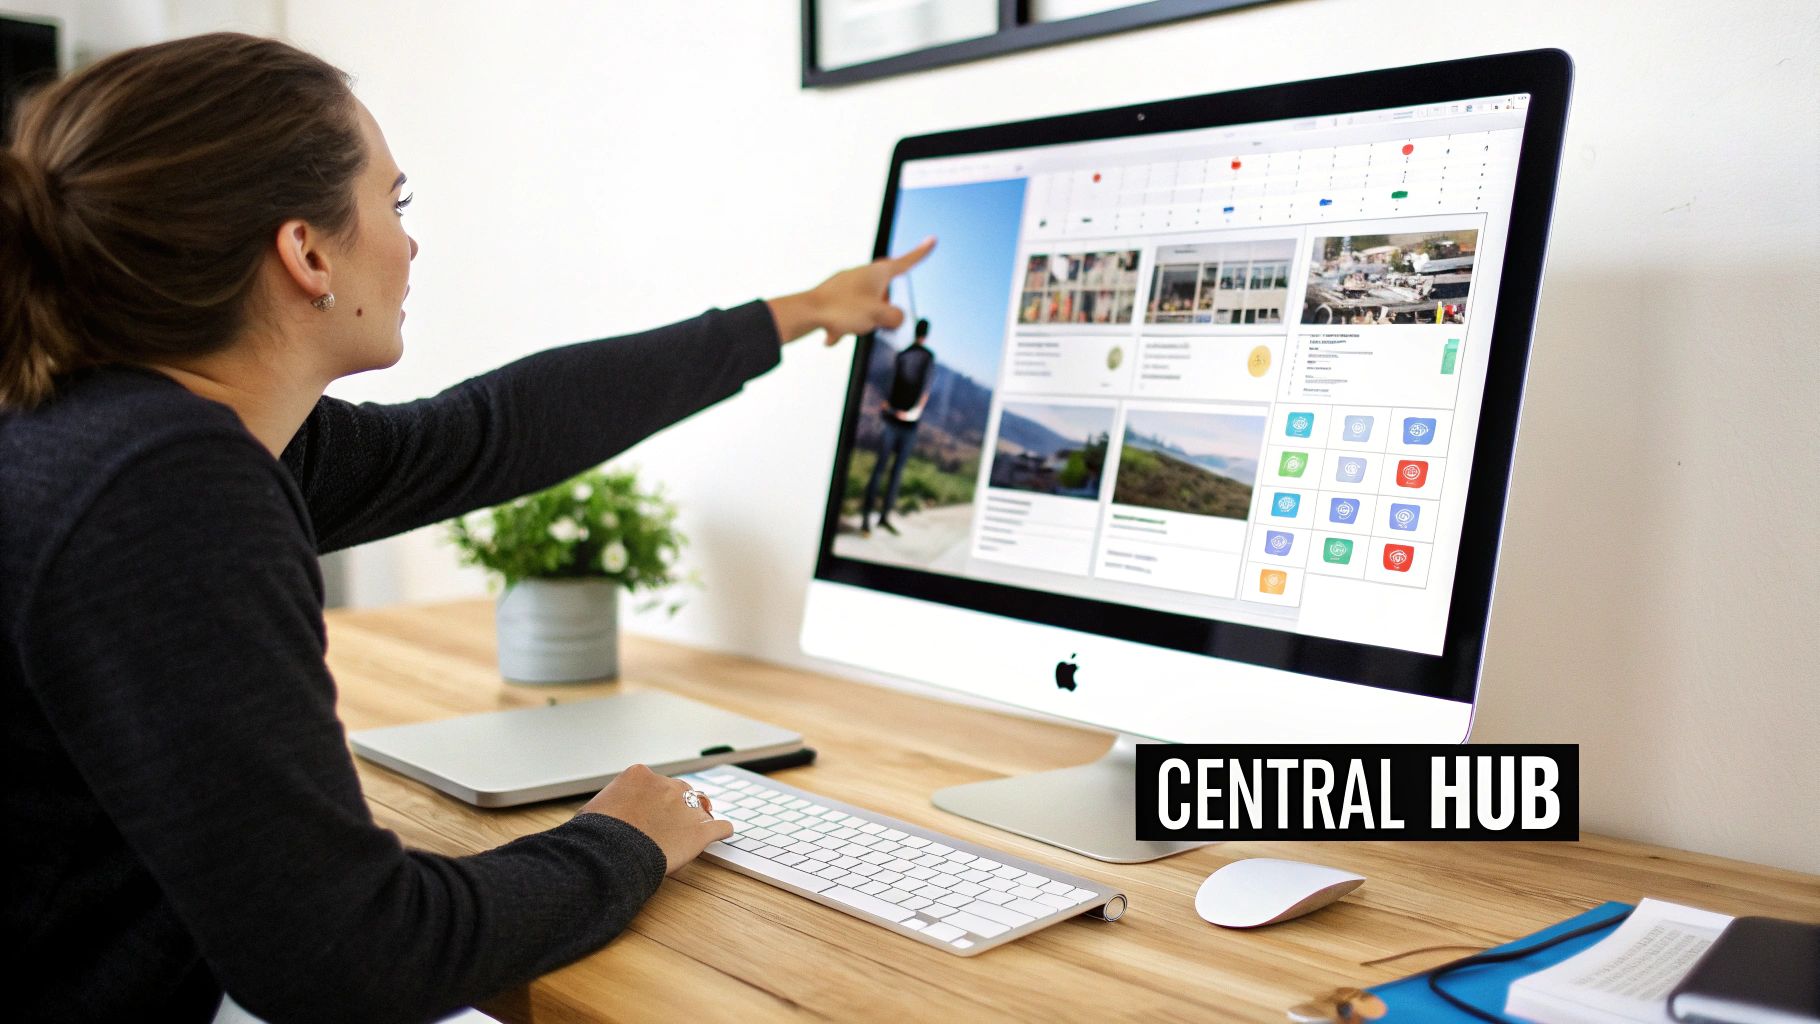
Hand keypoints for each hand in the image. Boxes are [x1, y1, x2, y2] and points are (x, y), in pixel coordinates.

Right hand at [578, 763, 731, 874]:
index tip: (650, 810)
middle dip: (676, 804)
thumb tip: (602, 815)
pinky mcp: (701, 830)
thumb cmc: (597, 834)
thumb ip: (609, 805)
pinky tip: (723, 833)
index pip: (652, 783)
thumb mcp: (594, 810)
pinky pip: (720, 827)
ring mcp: (685, 805)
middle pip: (678, 790)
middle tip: (673, 821)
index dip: (653, 798)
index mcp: (639, 775)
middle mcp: (666, 785)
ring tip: (698, 825)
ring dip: (698, 814)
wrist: (612, 852)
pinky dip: (722, 830)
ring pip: (699, 804)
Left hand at [768, 237, 935, 346]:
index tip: (931, 240)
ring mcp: (846, 283)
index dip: (921, 253)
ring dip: (862, 320)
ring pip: (865, 305)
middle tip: (880, 319)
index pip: (905, 262)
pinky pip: (846, 314)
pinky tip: (833, 335)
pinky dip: (844, 326)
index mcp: (876, 273)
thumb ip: (896, 317)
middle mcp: (862, 274)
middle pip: (884, 291)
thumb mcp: (878, 316)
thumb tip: (896, 319)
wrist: (805, 312)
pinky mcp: (832, 296)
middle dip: (885, 308)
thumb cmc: (841, 310)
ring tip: (851, 328)